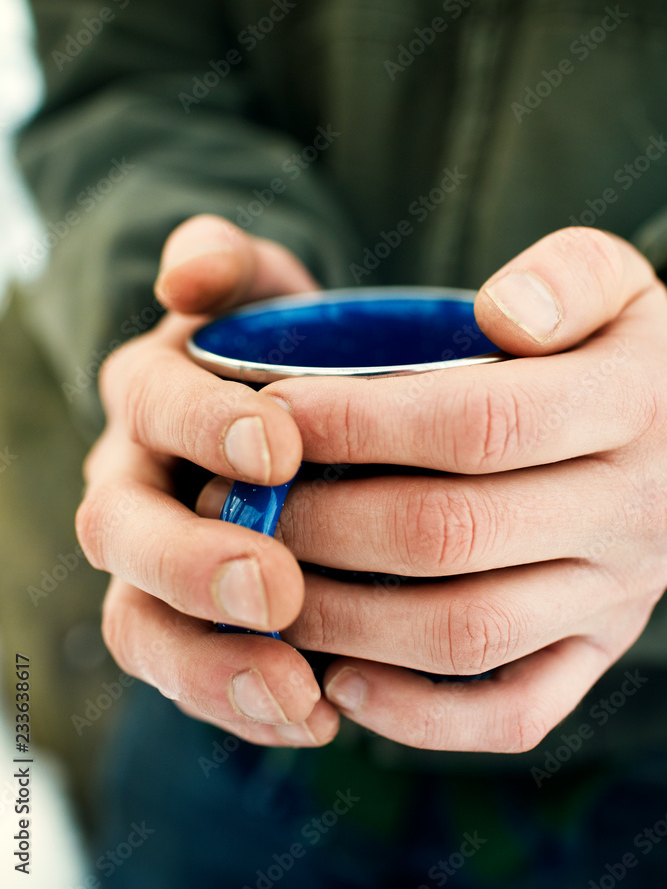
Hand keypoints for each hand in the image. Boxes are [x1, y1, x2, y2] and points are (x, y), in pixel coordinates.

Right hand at [76, 214, 339, 746]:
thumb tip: (189, 274)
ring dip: (213, 666)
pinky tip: (321, 716)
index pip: (151, 406)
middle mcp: (133, 483)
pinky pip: (193, 676)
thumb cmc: (281, 345)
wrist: (289, 408)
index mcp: (148, 397)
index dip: (203, 427)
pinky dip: (246, 703)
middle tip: (276, 587)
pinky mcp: (188, 625)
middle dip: (193, 563)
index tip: (283, 447)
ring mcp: (153, 562)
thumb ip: (224, 263)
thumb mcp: (258, 288)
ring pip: (143, 624)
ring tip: (299, 696)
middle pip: (123, 533)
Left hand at [235, 226, 665, 752]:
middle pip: (450, 533)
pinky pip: (511, 714)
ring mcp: (614, 598)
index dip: (359, 422)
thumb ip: (567, 276)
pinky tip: (339, 682)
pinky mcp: (595, 653)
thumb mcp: (611, 281)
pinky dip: (419, 717)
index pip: (477, 423)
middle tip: (236, 502)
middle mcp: (631, 514)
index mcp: (630, 407)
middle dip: (323, 521)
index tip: (270, 412)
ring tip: (261, 582)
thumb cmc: (615, 347)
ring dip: (344, 619)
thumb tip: (503, 316)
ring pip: (466, 634)